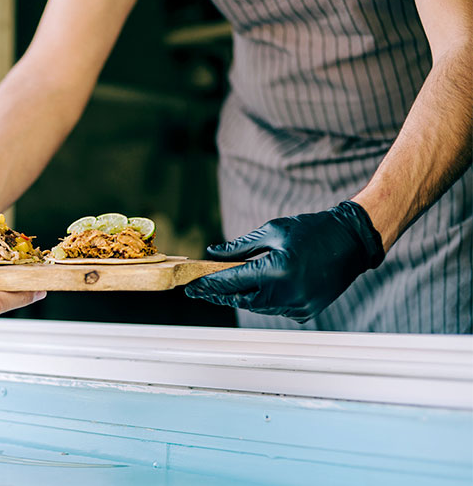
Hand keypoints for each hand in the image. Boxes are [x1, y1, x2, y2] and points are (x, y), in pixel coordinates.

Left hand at [184, 201, 384, 321]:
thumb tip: (213, 252)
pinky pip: (275, 309)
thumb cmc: (311, 230)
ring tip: (224, 289)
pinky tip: (256, 290)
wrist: (351, 241)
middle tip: (201, 291)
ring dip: (241, 297)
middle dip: (220, 295)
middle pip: (241, 299)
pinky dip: (263, 301)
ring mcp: (299, 305)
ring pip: (258, 307)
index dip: (208, 286)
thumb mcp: (272, 232)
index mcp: (276, 269)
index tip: (191, 288)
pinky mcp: (306, 311)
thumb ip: (240, 246)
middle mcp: (287, 292)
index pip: (232, 282)